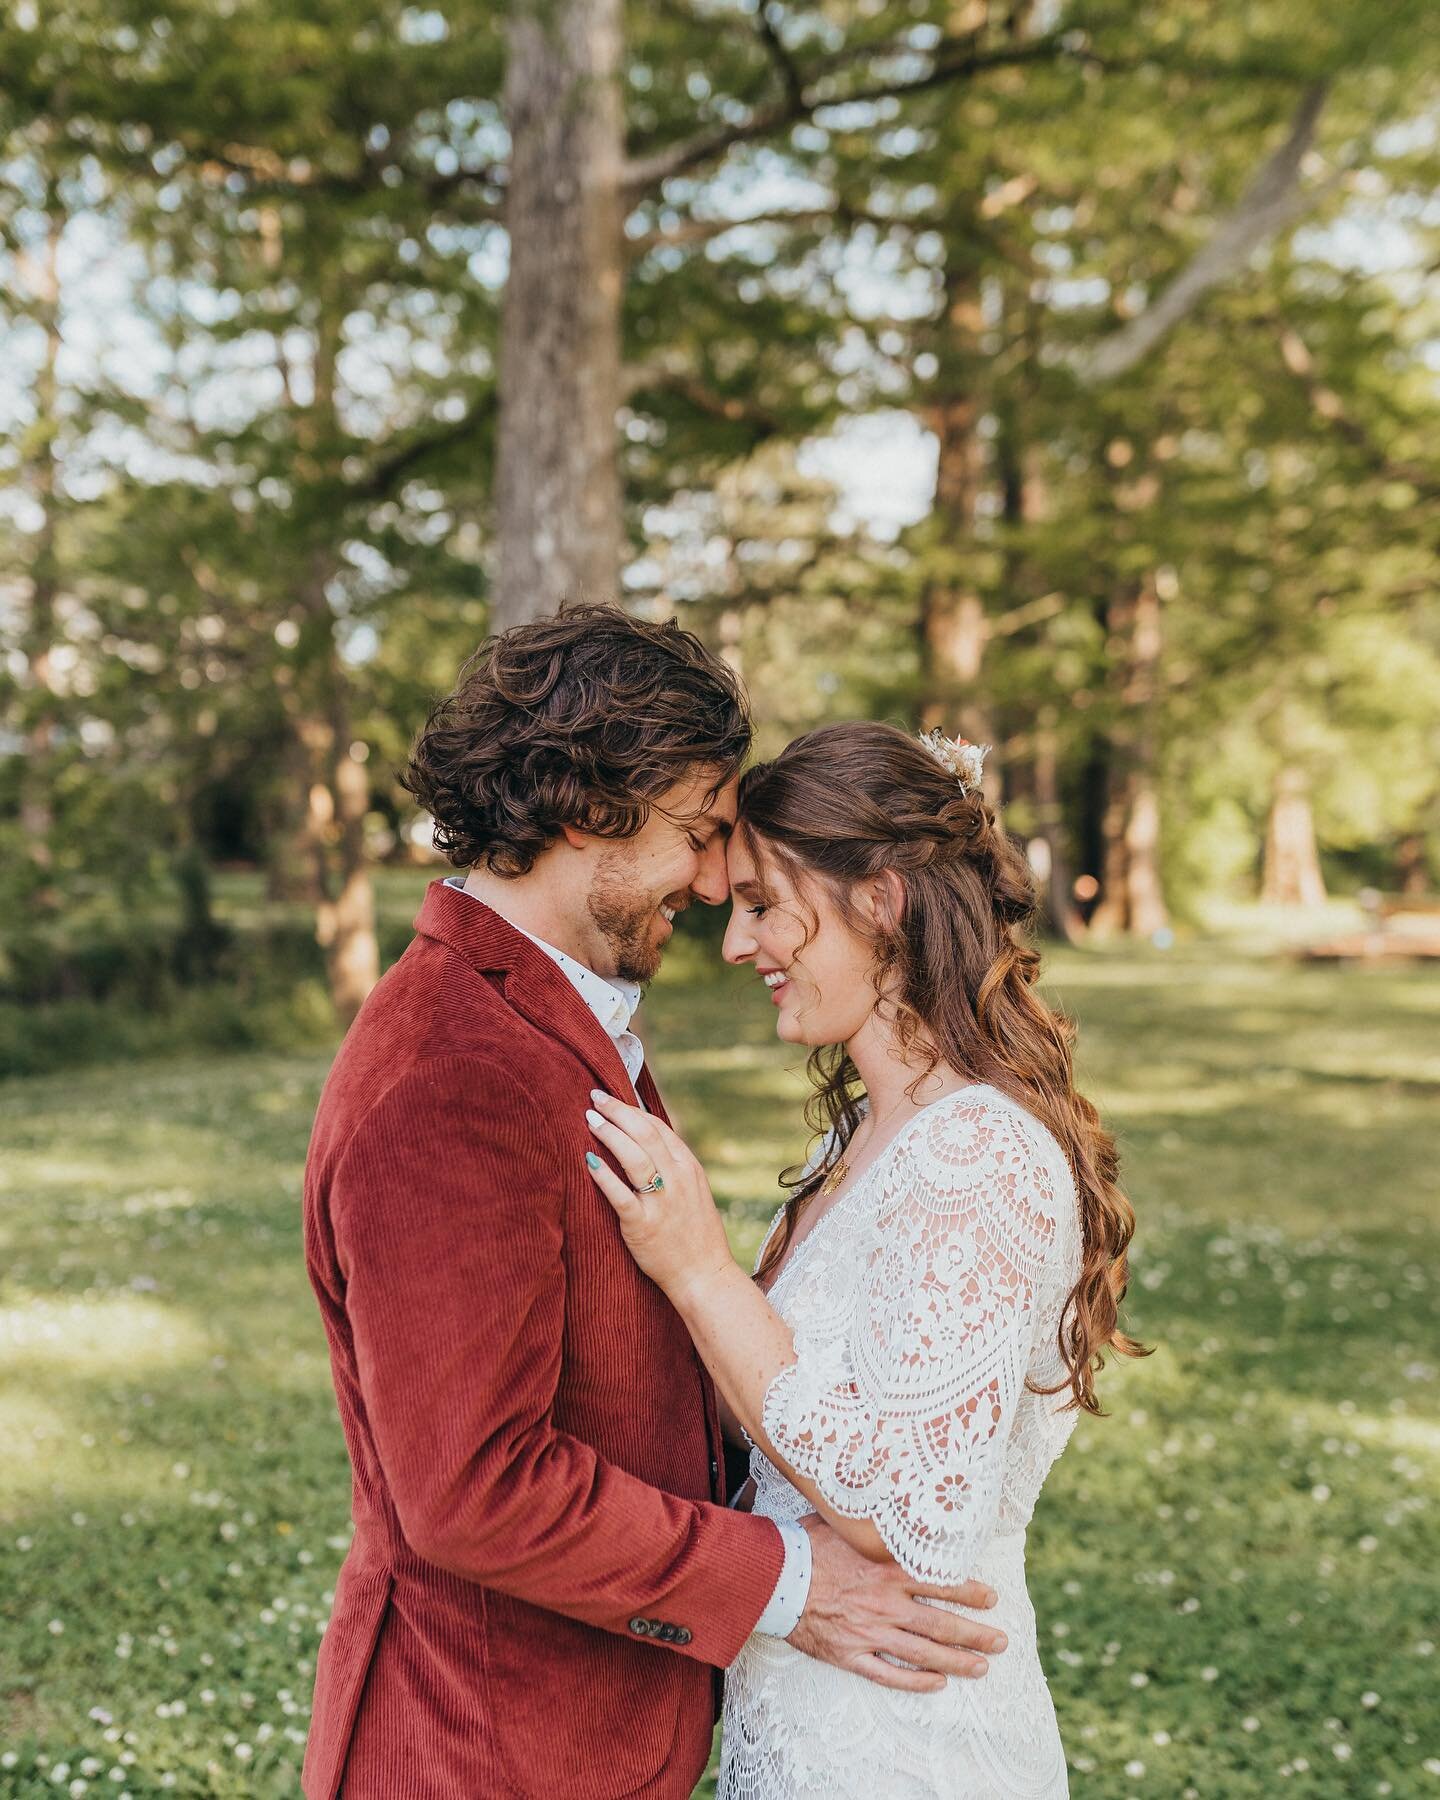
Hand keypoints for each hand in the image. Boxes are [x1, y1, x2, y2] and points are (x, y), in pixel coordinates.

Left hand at [583, 1090, 735, 1301]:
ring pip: (634, 1156)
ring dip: (609, 1134)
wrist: (704, 1275)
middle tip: (594, 1099)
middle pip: (644, 1133)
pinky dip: (603, 1175)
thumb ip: (673, 1167)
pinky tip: (588, 1161)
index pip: (657, 1128)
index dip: (631, 1110)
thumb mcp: (694, 1192)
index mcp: (688, 1168)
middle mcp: (677, 1179)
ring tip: (589, 1120)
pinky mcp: (643, 1224)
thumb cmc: (695, 1235)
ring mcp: (662, 1202)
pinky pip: (620, 1194)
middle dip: (616, 1112)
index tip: (610, 1099)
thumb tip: (645, 1143)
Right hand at [789, 1515, 1005, 1693]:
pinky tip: (936, 1684)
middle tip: (1000, 1641)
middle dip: (975, 1635)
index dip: (970, 1592)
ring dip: (957, 1662)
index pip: (940, 1582)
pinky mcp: (850, 1654)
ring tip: (981, 1668)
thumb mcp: (843, 1522)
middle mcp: (885, 1603)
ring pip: (923, 1654)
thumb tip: (893, 1499)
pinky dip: (916, 1682)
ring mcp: (869, 1632)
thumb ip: (873, 1521)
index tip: (992, 1598)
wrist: (771, 1577)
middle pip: (941, 1624)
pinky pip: (889, 1674)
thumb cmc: (805, 1544)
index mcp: (886, 1570)